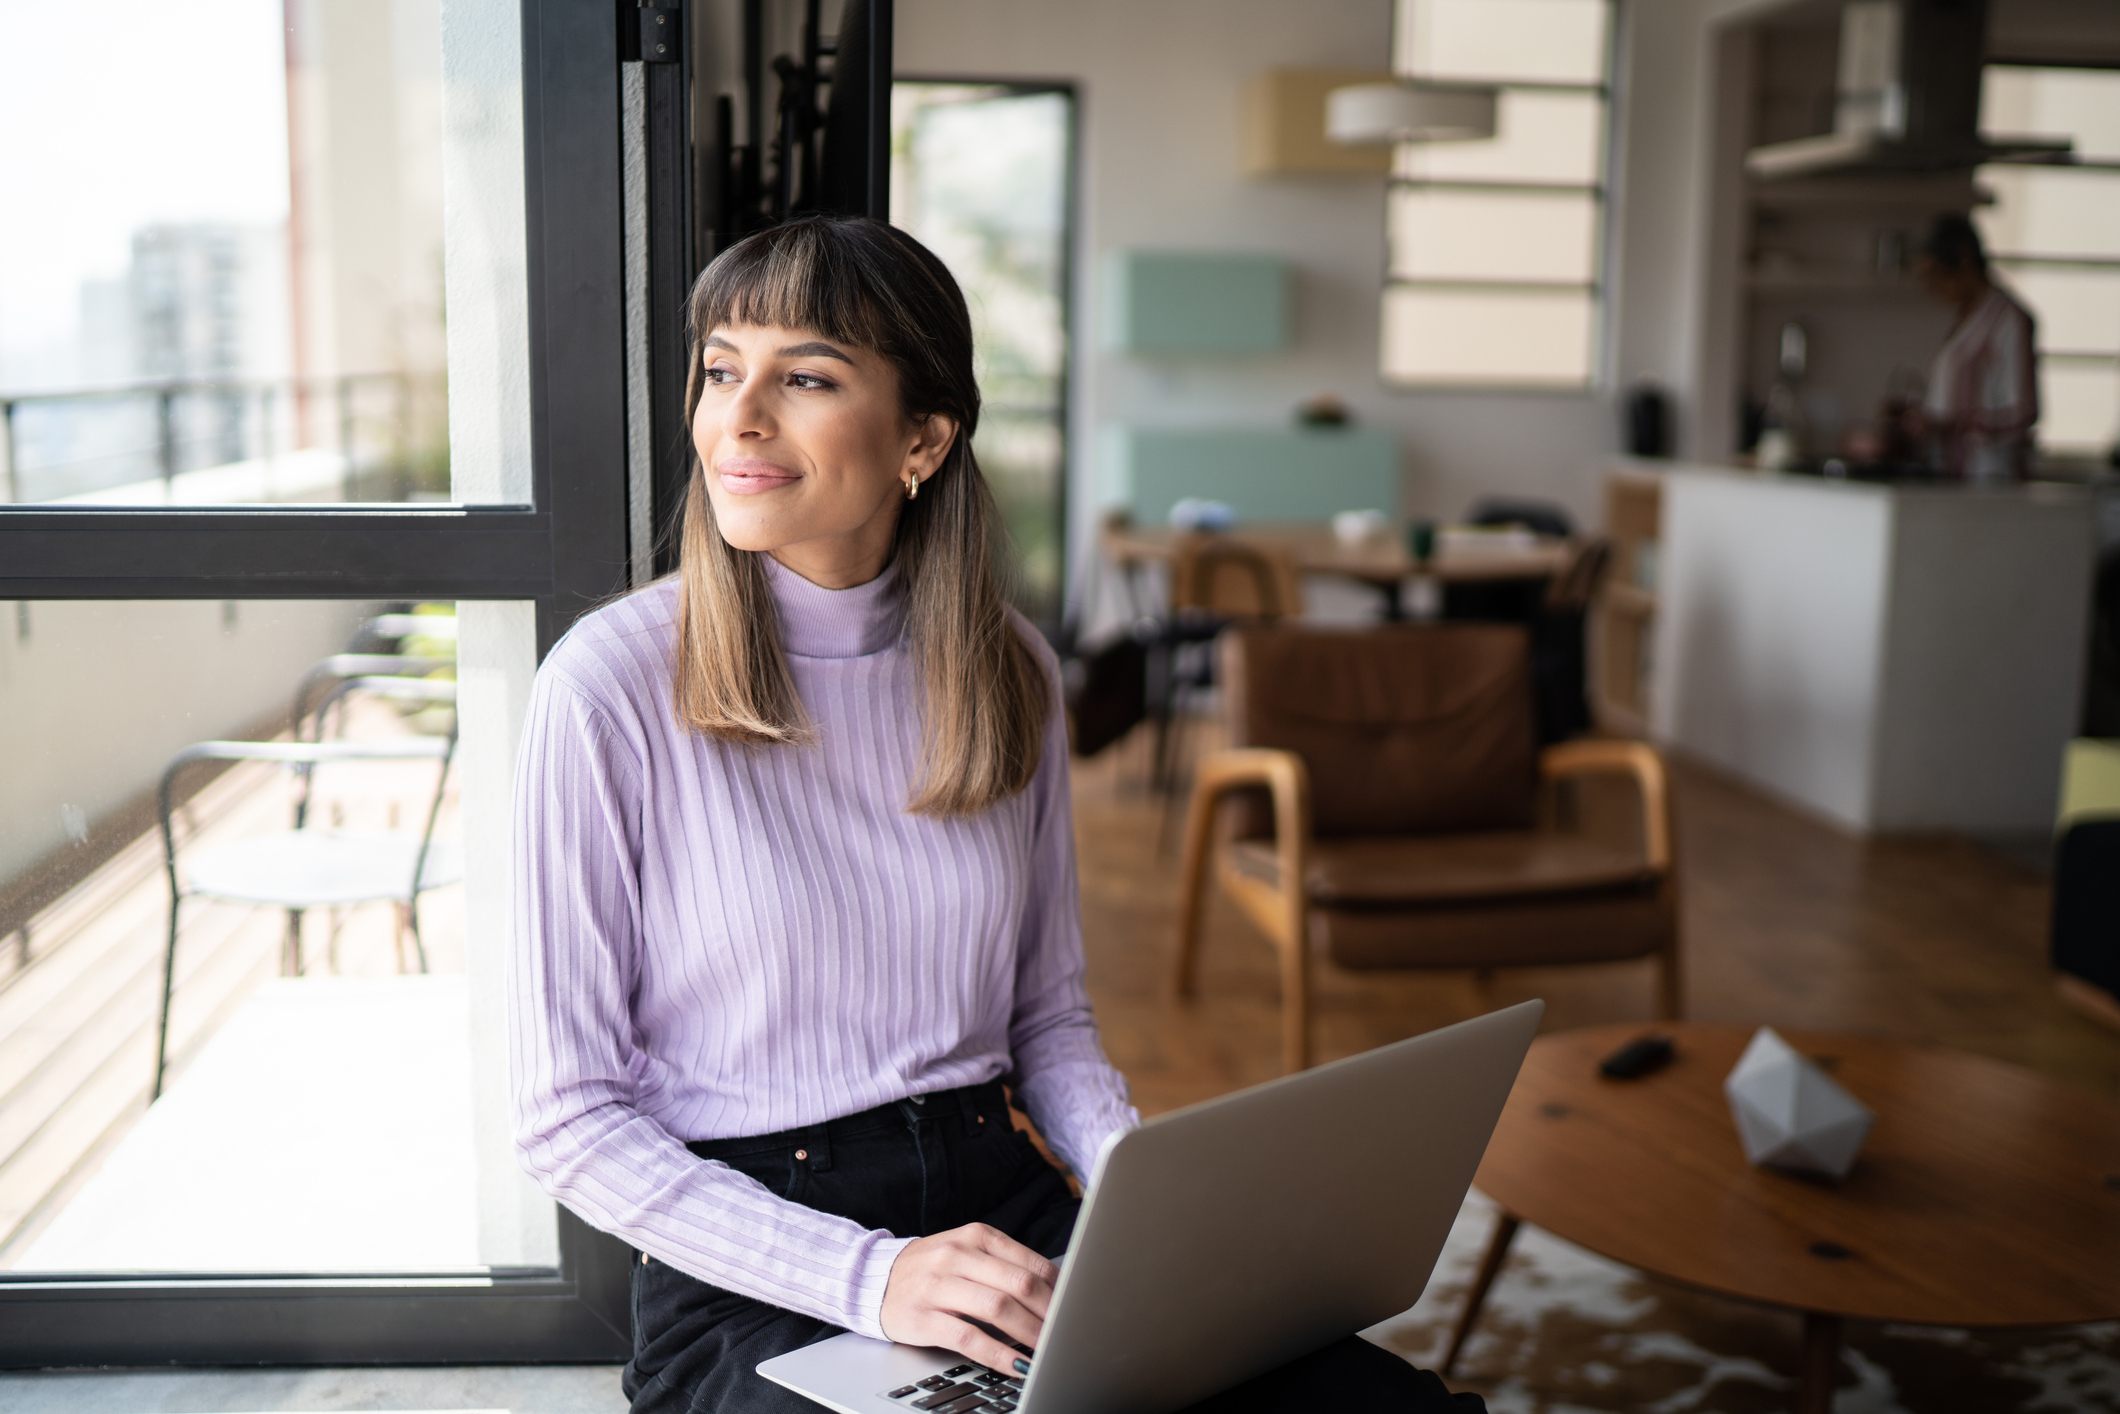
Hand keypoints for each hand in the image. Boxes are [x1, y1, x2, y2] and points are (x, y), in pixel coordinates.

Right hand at [878, 1223, 1056, 1371]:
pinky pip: (970, 1338)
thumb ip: (1004, 1266)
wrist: (875, 1279)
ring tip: (1049, 1350)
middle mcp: (957, 1256)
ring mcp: (938, 1286)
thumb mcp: (967, 1253)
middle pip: (1018, 1284)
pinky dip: (999, 1354)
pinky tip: (1016, 1365)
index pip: (1029, 1263)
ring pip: (998, 1309)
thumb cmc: (932, 1269)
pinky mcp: (923, 1317)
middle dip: (1050, 1313)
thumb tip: (1055, 1293)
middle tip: (1068, 1332)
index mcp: (976, 1236)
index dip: (1058, 1290)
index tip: (1074, 1308)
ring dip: (1030, 1334)